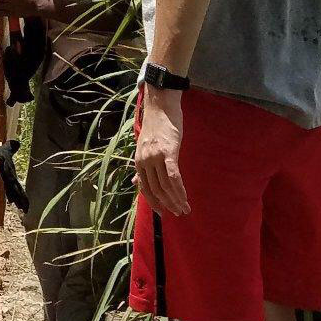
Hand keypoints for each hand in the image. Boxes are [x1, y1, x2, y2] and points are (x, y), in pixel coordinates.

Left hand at [134, 87, 189, 216]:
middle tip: (178, 213)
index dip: (153, 202)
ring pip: (165, 185)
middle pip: (156, 189)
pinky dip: (179, 189)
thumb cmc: (156, 127)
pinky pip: (174, 176)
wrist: (160, 106)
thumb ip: (141, 166)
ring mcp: (155, 157)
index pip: (145, 188)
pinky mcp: (168, 152)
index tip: (162, 212)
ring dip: (176, 200)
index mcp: (139, 162)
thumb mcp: (144, 147)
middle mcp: (145, 161)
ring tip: (184, 209)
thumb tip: (136, 183)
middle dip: (167, 204)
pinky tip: (185, 197)